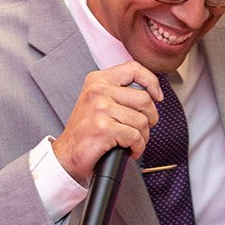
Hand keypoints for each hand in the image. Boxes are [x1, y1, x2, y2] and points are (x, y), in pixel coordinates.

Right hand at [52, 61, 161, 183]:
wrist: (67, 155)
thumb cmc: (85, 132)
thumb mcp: (98, 102)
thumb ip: (119, 93)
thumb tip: (150, 94)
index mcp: (98, 80)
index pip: (134, 68)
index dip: (152, 82)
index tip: (157, 96)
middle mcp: (98, 90)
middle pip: (144, 99)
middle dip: (150, 118)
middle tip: (143, 129)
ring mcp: (100, 108)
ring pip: (142, 121)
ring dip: (143, 137)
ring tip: (133, 142)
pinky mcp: (104, 128)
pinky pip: (135, 137)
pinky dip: (137, 147)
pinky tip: (130, 150)